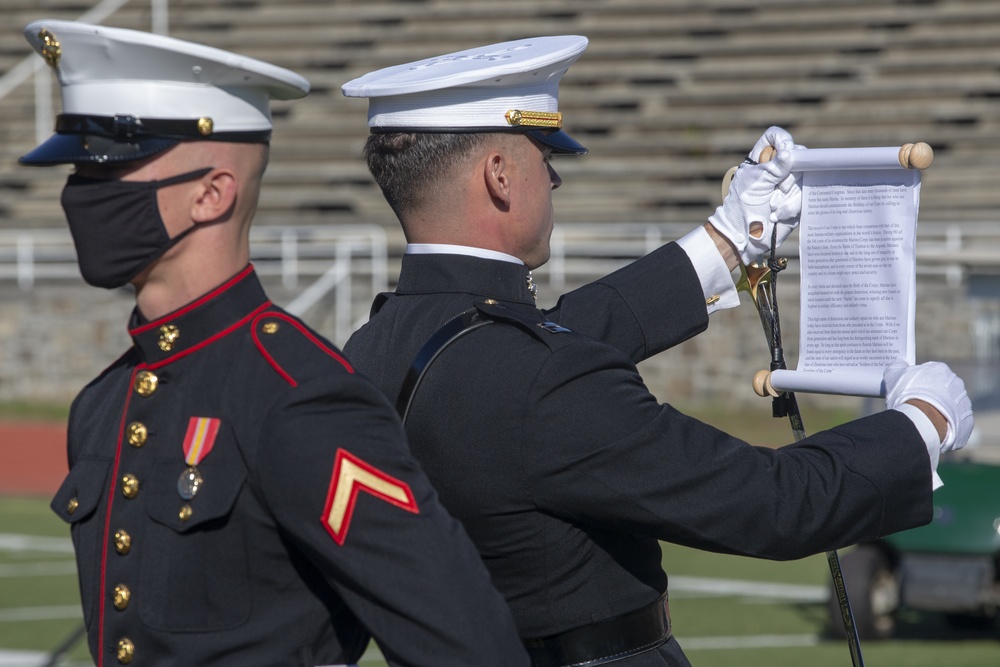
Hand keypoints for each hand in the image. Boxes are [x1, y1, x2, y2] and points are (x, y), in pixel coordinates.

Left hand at [708, 126, 802, 264]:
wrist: (745, 237)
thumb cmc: (743, 206)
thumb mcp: (755, 183)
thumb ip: (773, 168)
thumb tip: (790, 152)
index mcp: (762, 158)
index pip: (775, 137)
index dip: (783, 140)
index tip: (785, 151)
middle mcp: (779, 168)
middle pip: (798, 157)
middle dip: (789, 176)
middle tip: (777, 189)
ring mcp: (790, 183)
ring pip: (804, 178)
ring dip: (788, 195)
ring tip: (773, 206)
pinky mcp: (797, 199)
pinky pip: (805, 196)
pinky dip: (791, 207)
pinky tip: (778, 215)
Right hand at [884, 359, 974, 451]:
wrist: (922, 421)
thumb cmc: (906, 396)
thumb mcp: (893, 377)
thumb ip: (897, 367)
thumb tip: (900, 364)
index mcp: (940, 369)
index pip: (930, 372)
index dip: (919, 382)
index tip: (910, 390)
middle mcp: (956, 382)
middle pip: (943, 388)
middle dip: (932, 396)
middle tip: (918, 405)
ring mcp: (964, 402)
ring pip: (951, 405)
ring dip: (941, 410)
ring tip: (926, 419)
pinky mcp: (967, 420)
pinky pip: (957, 421)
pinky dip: (947, 424)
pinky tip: (935, 428)